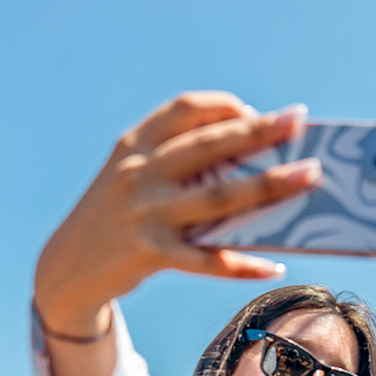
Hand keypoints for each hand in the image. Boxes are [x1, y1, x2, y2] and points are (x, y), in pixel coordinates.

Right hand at [33, 91, 321, 335]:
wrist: (66, 269)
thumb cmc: (118, 217)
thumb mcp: (133, 178)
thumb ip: (178, 165)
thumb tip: (253, 168)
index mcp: (136, 145)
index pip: (184, 110)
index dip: (224, 106)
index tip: (257, 112)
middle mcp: (139, 173)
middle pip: (210, 145)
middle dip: (260, 132)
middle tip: (299, 123)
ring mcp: (144, 213)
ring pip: (219, 197)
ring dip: (270, 186)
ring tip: (309, 177)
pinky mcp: (149, 253)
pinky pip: (206, 260)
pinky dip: (241, 265)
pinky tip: (273, 265)